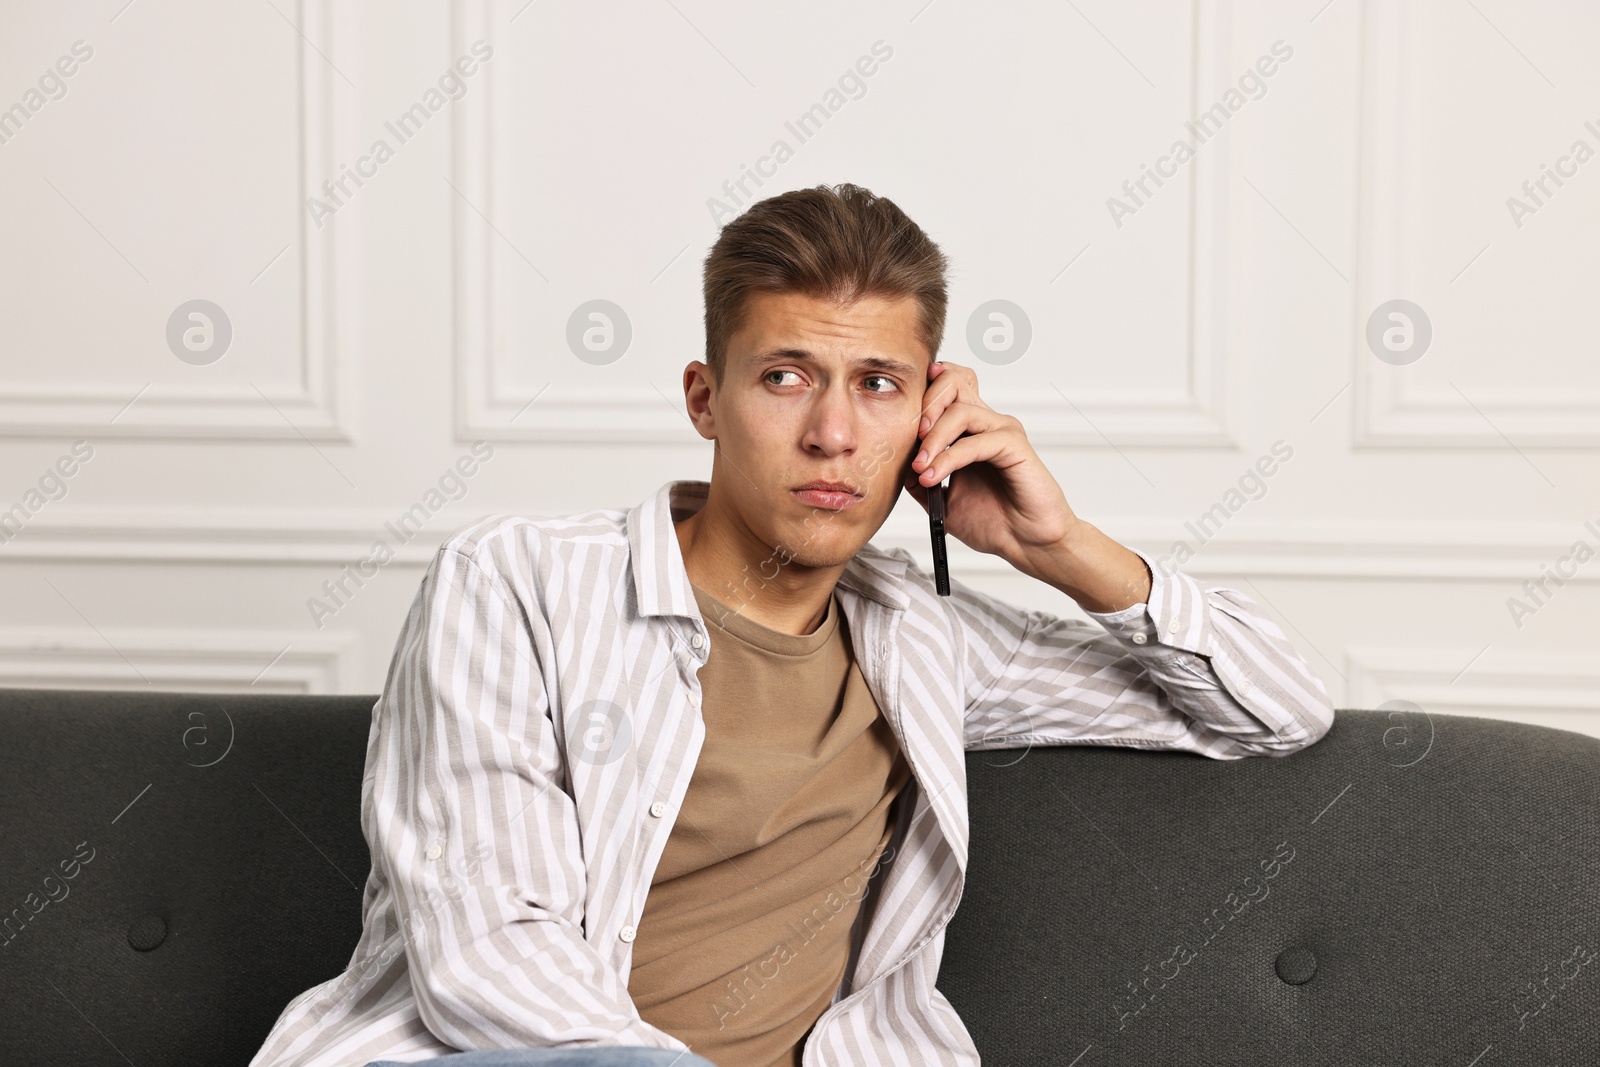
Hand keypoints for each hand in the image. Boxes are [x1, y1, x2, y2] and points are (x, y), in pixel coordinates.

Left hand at [901, 361, 1078, 567]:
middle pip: (954, 382)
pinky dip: (950, 458)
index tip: (899, 415)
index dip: (924, 391)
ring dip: (933, 439)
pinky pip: (976, 441)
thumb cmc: (994, 522)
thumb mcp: (942, 501)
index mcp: (969, 432)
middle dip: (925, 404)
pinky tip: (934, 477)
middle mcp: (986, 425)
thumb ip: (920, 480)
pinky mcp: (1015, 446)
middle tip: (909, 435)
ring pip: (960, 411)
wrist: (1025, 543)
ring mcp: (1001, 432)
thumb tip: (896, 465)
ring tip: (920, 467)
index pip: (947, 388)